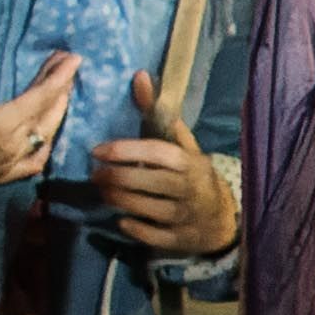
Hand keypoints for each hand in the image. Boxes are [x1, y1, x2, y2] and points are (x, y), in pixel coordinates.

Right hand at [0, 48, 76, 207]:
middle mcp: (12, 146)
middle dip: (60, 89)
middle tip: (67, 68)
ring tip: (60, 96)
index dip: (59, 76)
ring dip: (56, 115)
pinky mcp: (1, 178)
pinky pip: (34, 163)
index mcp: (1, 124)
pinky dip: (44, 146)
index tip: (75, 59)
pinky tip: (44, 137)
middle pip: (48, 115)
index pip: (40, 96)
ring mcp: (9, 165)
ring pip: (46, 138)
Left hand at [94, 69, 238, 253]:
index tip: (96, 150)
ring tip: (102, 192)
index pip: (156, 152)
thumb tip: (138, 75)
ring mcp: (186, 215)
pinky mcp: (181, 239)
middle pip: (148, 182)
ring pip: (146, 208)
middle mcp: (189, 187)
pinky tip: (120, 219)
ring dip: (118, 200)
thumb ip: (156, 113)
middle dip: (115, 178)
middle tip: (94, 175)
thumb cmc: (190, 172)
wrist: (221, 216)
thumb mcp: (179, 143)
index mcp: (188, 161)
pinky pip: (152, 235)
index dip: (124, 150)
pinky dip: (134, 227)